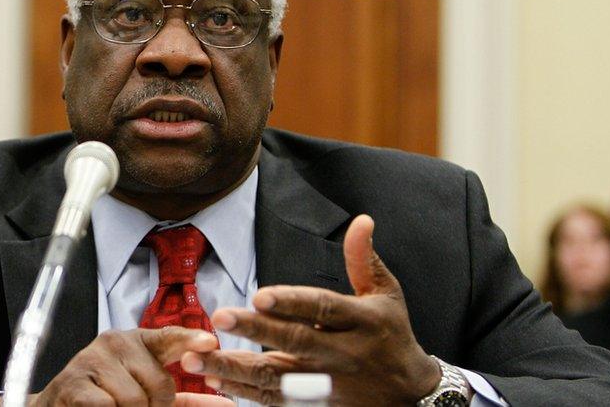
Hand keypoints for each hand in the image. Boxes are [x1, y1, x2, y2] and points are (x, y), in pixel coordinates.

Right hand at [19, 327, 233, 406]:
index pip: (169, 337)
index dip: (191, 340)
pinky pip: (108, 406)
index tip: (211, 343)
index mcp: (136, 343)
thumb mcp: (144, 394)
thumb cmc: (105, 399)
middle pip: (159, 383)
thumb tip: (224, 403)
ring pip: (134, 399)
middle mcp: (116, 343)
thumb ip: (181, 399)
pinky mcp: (74, 382)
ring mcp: (93, 359)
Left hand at [180, 215, 440, 405]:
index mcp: (360, 320)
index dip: (292, 302)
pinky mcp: (315, 403)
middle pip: (295, 341)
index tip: (259, 295)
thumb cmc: (392, 335)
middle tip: (218, 316)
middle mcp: (343, 352)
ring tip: (197, 358)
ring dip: (236, 368)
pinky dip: (244, 391)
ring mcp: (327, 382)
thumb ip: (364, 260)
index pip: (323, 308)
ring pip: (277, 376)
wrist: (412, 395)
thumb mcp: (386, 295)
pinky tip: (215, 378)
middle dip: (255, 330)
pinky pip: (275, 399)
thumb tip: (361, 221)